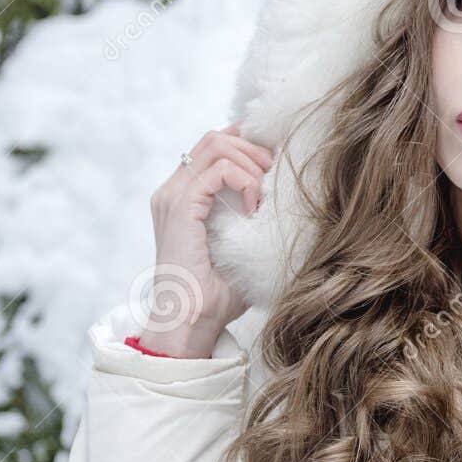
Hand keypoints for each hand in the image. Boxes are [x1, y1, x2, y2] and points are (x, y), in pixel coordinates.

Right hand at [142, 120, 273, 356]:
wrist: (189, 323)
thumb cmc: (215, 297)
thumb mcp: (240, 247)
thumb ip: (253, 218)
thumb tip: (290, 202)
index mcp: (181, 197)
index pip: (213, 146)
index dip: (248, 143)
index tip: (276, 160)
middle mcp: (171, 190)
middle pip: (216, 137)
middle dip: (254, 149)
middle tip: (276, 177)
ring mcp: (172, 196)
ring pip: (217, 143)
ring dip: (251, 162)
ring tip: (264, 193)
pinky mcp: (180, 207)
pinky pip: (218, 170)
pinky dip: (243, 180)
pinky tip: (253, 208)